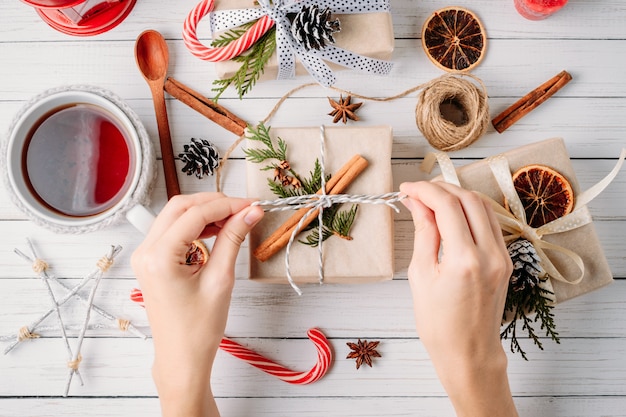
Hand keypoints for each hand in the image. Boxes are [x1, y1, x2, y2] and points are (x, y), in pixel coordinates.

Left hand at [131, 193, 263, 416]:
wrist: (181, 357)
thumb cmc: (198, 329)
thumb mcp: (221, 279)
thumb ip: (233, 239)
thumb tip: (250, 212)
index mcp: (159, 257)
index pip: (195, 214)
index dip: (227, 205)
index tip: (252, 205)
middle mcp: (146, 251)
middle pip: (180, 207)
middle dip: (214, 203)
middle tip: (244, 209)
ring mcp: (145, 255)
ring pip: (175, 215)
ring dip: (205, 213)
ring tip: (235, 219)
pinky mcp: (152, 261)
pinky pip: (173, 231)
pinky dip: (195, 226)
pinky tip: (217, 230)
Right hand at [400, 181, 516, 416]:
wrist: (468, 352)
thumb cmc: (439, 323)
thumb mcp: (421, 275)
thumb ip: (424, 233)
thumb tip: (418, 204)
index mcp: (464, 260)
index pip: (446, 206)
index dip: (424, 190)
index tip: (406, 189)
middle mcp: (490, 254)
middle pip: (468, 199)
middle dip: (441, 188)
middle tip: (417, 192)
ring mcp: (502, 256)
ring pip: (483, 207)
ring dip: (457, 196)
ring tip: (432, 200)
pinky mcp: (506, 260)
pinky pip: (490, 223)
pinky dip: (470, 211)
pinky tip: (451, 215)